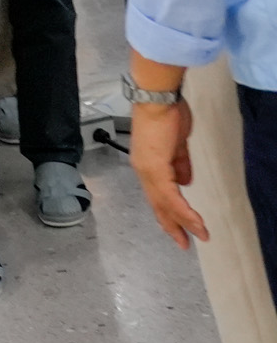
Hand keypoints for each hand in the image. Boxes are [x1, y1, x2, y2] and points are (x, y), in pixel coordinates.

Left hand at [130, 100, 207, 248]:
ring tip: (198, 235)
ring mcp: (147, 170)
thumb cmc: (166, 115)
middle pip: (158, 204)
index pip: (157, 194)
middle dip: (172, 225)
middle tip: (183, 242)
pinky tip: (194, 221)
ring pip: (165, 204)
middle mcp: (144, 170)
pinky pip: (170, 195)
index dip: (168, 212)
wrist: (157, 100)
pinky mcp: (154, 167)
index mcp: (148, 164)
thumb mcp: (176, 144)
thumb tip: (185, 181)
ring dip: (183, 221)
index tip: (178, 226)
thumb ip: (179, 164)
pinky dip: (183, 210)